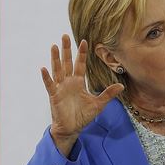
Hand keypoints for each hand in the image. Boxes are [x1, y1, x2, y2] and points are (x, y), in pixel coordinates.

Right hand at [41, 35, 123, 155]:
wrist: (72, 128)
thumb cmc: (82, 116)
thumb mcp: (98, 104)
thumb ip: (108, 94)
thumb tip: (121, 86)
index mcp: (78, 82)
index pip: (80, 64)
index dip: (81, 53)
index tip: (84, 41)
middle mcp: (68, 82)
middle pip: (67, 62)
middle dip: (66, 49)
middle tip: (64, 35)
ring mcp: (60, 88)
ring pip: (57, 70)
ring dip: (55, 59)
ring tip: (53, 46)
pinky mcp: (54, 96)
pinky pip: (50, 85)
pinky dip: (46, 77)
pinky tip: (43, 68)